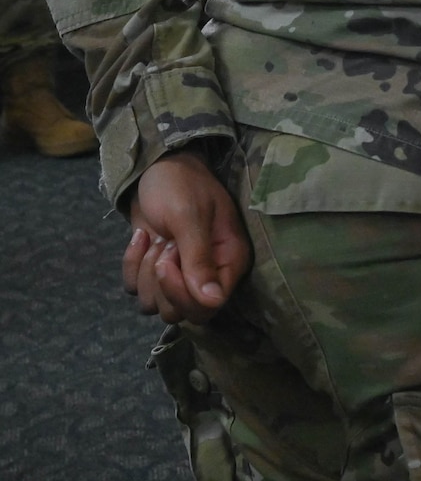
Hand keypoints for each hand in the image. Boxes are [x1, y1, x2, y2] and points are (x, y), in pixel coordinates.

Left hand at [123, 150, 249, 325]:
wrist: (157, 168)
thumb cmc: (180, 184)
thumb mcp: (189, 217)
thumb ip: (199, 260)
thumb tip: (213, 301)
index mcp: (229, 261)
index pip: (208, 305)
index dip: (181, 293)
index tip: (168, 259)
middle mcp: (209, 274)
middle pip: (180, 312)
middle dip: (161, 282)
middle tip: (164, 244)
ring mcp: (181, 275)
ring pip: (155, 305)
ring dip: (145, 272)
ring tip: (155, 238)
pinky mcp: (156, 273)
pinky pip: (135, 291)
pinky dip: (131, 266)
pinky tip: (142, 237)